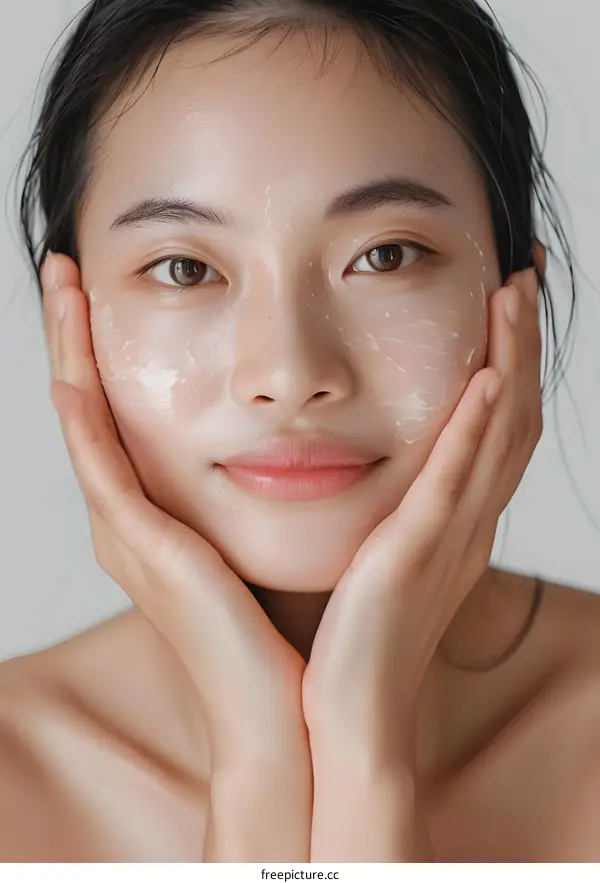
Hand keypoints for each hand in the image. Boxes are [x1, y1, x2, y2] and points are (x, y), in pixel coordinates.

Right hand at [41, 252, 306, 770]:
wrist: (292, 711)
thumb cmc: (288, 622)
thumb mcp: (267, 530)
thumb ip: (266, 480)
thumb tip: (298, 426)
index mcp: (156, 512)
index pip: (115, 409)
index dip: (101, 346)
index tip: (100, 282)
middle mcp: (129, 520)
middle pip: (86, 405)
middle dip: (71, 334)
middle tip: (62, 266)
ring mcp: (129, 537)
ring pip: (83, 426)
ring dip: (69, 355)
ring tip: (63, 288)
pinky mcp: (146, 556)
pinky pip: (103, 476)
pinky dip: (85, 425)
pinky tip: (73, 378)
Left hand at [302, 268, 541, 760]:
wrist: (349, 718)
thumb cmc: (353, 639)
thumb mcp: (377, 555)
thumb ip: (384, 506)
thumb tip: (356, 454)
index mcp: (457, 517)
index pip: (497, 423)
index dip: (511, 357)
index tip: (505, 295)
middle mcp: (468, 520)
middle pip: (514, 414)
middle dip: (521, 340)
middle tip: (523, 272)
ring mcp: (450, 536)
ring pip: (498, 433)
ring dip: (510, 360)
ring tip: (512, 294)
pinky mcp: (418, 554)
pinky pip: (457, 480)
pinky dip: (476, 427)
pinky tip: (486, 377)